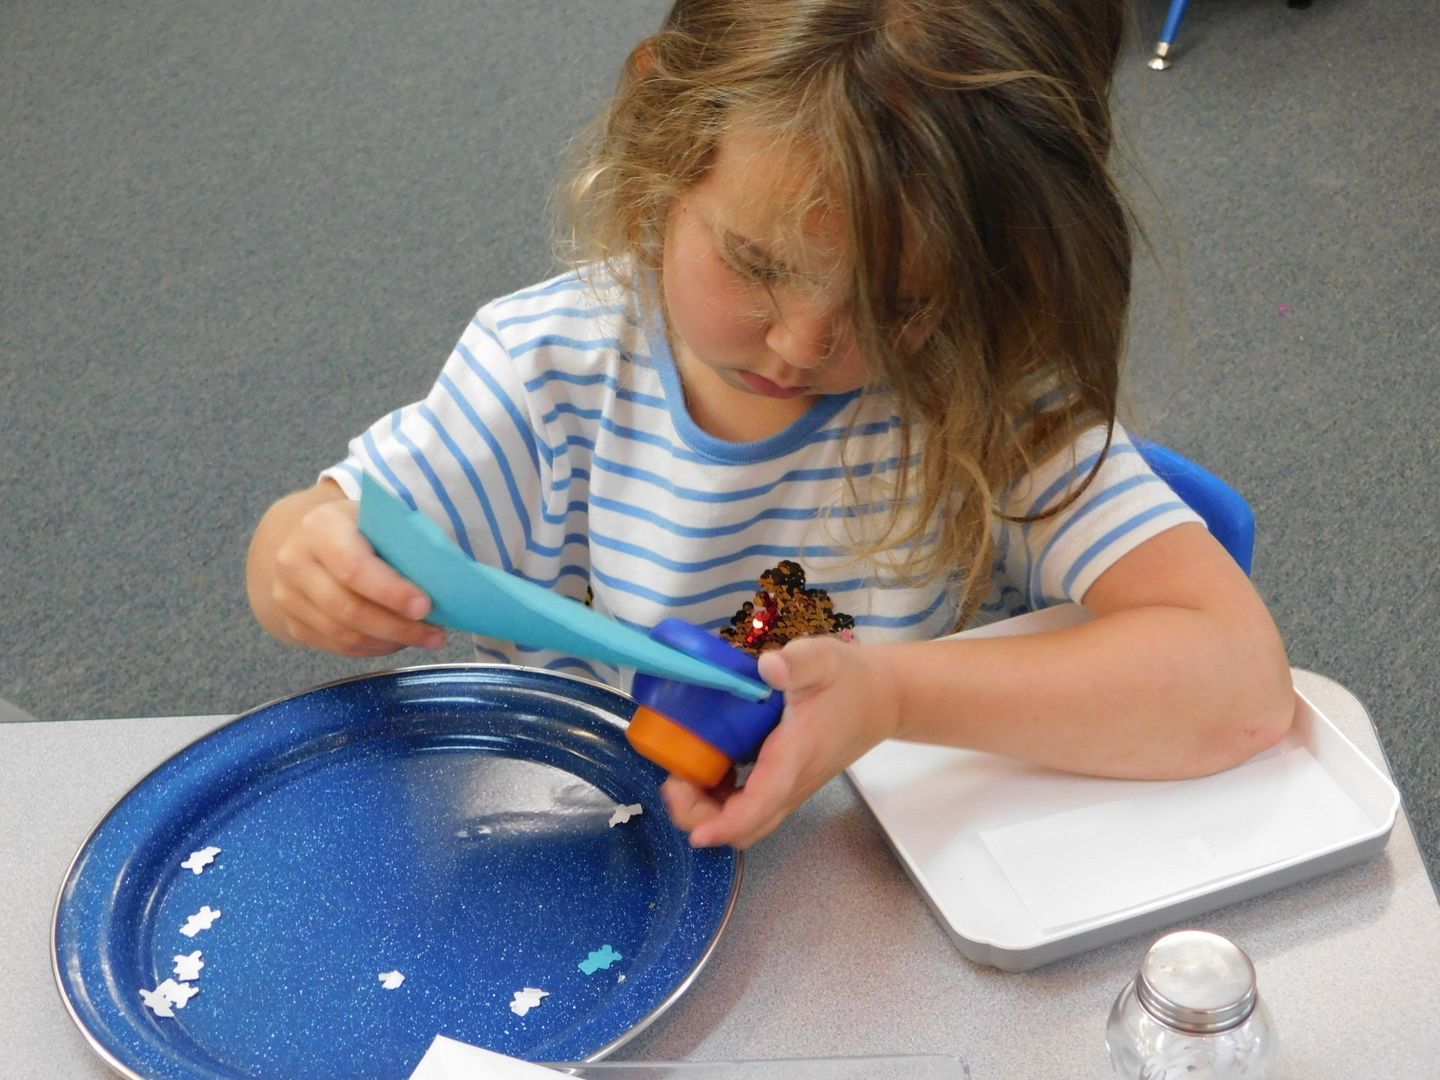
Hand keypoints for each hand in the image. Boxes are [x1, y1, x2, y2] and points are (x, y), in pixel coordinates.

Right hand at [257, 491, 445, 655]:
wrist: (301, 541)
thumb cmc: (354, 529)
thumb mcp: (377, 520)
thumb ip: (404, 543)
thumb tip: (445, 580)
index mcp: (319, 528)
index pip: (354, 568)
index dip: (391, 592)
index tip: (425, 606)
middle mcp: (294, 563)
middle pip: (348, 609)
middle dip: (398, 626)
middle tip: (436, 634)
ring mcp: (287, 598)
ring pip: (343, 634)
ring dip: (390, 642)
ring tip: (426, 639)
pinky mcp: (292, 625)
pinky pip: (338, 647)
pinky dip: (373, 648)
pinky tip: (398, 641)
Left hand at [661, 636, 900, 848]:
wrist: (881, 699)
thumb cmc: (849, 680)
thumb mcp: (823, 660)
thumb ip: (796, 663)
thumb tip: (767, 666)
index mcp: (794, 757)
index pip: (761, 804)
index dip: (725, 824)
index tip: (695, 832)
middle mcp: (790, 784)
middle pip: (746, 828)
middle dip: (702, 819)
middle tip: (675, 780)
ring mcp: (788, 789)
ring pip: (746, 824)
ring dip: (708, 812)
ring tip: (682, 776)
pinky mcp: (784, 785)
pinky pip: (749, 808)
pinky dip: (720, 802)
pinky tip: (707, 769)